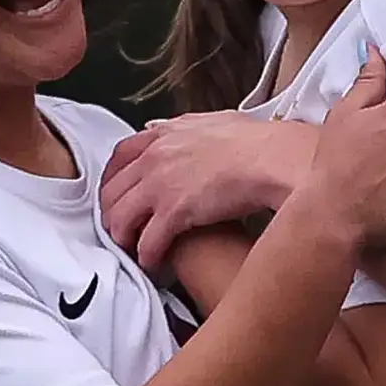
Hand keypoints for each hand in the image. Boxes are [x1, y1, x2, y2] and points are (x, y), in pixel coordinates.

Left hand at [101, 114, 315, 270]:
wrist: (273, 158)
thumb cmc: (255, 142)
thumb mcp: (212, 122)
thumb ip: (182, 127)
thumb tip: (162, 128)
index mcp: (163, 136)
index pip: (119, 158)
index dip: (112, 181)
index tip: (115, 195)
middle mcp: (154, 159)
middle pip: (112, 192)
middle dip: (112, 215)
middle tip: (120, 230)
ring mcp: (161, 186)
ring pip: (120, 219)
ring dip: (123, 239)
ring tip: (133, 250)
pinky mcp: (174, 213)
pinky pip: (147, 242)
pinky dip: (147, 256)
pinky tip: (154, 263)